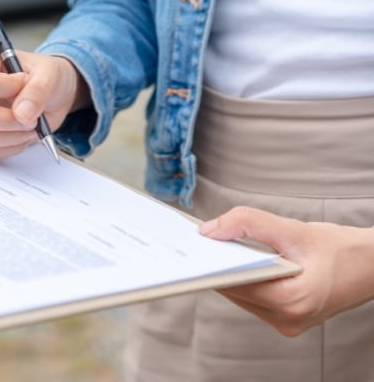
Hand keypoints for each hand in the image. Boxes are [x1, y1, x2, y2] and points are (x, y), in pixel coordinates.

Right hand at [0, 42, 87, 158]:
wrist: (53, 95)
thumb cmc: (45, 76)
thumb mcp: (49, 74)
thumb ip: (38, 90)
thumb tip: (21, 114)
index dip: (1, 87)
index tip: (24, 84)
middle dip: (2, 119)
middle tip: (30, 118)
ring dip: (11, 135)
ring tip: (33, 124)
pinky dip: (13, 145)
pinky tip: (25, 133)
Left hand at [199, 206, 373, 336]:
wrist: (373, 267)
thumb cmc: (340, 248)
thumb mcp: (293, 229)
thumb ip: (249, 224)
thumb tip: (209, 230)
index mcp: (292, 302)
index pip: (234, 283)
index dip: (211, 263)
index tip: (192, 245)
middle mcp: (287, 320)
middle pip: (234, 290)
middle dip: (219, 264)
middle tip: (200, 239)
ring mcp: (286, 324)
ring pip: (240, 294)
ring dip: (231, 271)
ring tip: (217, 246)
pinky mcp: (285, 320)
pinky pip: (252, 297)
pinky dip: (244, 277)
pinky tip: (237, 258)